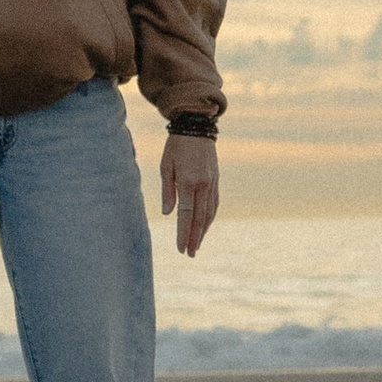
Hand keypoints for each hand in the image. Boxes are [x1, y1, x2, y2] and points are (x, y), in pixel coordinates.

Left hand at [161, 134, 220, 256]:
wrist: (197, 127)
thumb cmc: (176, 147)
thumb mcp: (165, 166)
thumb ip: (167, 191)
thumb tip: (166, 213)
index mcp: (188, 181)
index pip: (185, 214)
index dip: (183, 233)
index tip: (180, 248)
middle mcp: (203, 185)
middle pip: (199, 218)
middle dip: (195, 238)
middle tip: (190, 254)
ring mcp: (212, 183)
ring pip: (209, 213)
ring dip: (203, 231)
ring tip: (197, 245)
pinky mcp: (216, 181)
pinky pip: (214, 204)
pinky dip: (209, 218)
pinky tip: (205, 226)